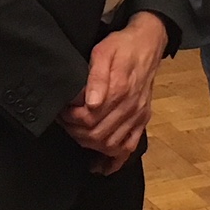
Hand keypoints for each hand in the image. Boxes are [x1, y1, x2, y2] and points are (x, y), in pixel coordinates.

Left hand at [59, 10, 165, 171]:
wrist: (148, 43)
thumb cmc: (122, 46)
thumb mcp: (103, 52)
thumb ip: (96, 77)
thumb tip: (91, 103)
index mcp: (118, 91)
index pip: (88, 119)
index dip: (70, 119)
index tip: (62, 112)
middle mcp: (129, 107)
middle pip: (97, 136)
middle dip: (76, 133)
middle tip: (65, 123)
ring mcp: (137, 115)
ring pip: (111, 145)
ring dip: (91, 145)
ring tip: (78, 135)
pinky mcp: (142, 119)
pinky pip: (130, 147)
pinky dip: (116, 160)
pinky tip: (102, 166)